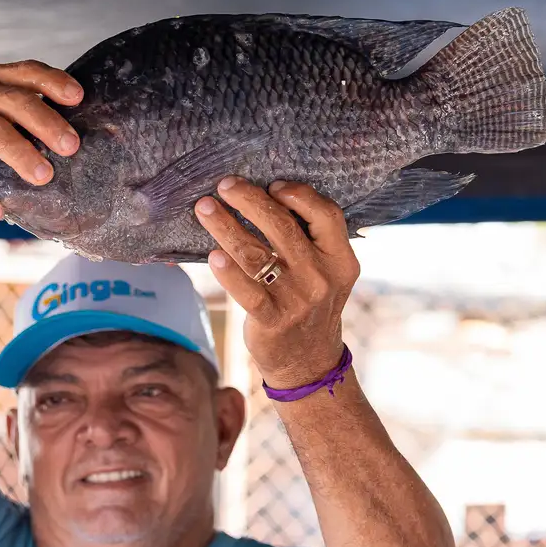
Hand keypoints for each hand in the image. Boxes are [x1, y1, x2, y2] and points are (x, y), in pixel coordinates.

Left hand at [193, 177, 359, 388]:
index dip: (298, 194)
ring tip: (205, 209)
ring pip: (255, 252)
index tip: (272, 184)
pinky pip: (244, 289)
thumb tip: (264, 196)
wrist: (309, 361)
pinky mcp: (272, 320)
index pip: (326, 214)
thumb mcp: (326, 272)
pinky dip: (227, 271)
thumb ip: (310, 240)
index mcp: (340, 259)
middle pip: (282, 226)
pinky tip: (212, 255)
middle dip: (249, 199)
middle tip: (225, 185)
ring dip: (225, 226)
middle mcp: (321, 276)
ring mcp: (296, 299)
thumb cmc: (309, 304)